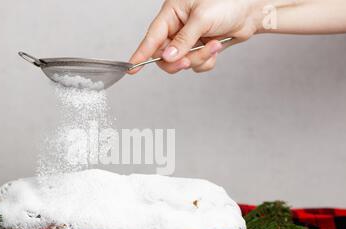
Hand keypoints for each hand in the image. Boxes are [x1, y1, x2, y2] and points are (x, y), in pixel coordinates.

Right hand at [129, 0, 262, 73]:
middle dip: (178, 60)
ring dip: (198, 58)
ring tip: (214, 45)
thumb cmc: (228, 2)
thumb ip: (184, 40)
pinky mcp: (201, 48)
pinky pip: (196, 64)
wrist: (253, 9)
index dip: (141, 53)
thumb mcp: (202, 18)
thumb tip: (168, 57)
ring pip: (182, 62)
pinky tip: (216, 48)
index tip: (131, 68)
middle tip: (188, 59)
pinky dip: (206, 61)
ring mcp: (189, 39)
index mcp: (172, 13)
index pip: (152, 37)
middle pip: (165, 55)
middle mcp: (178, 27)